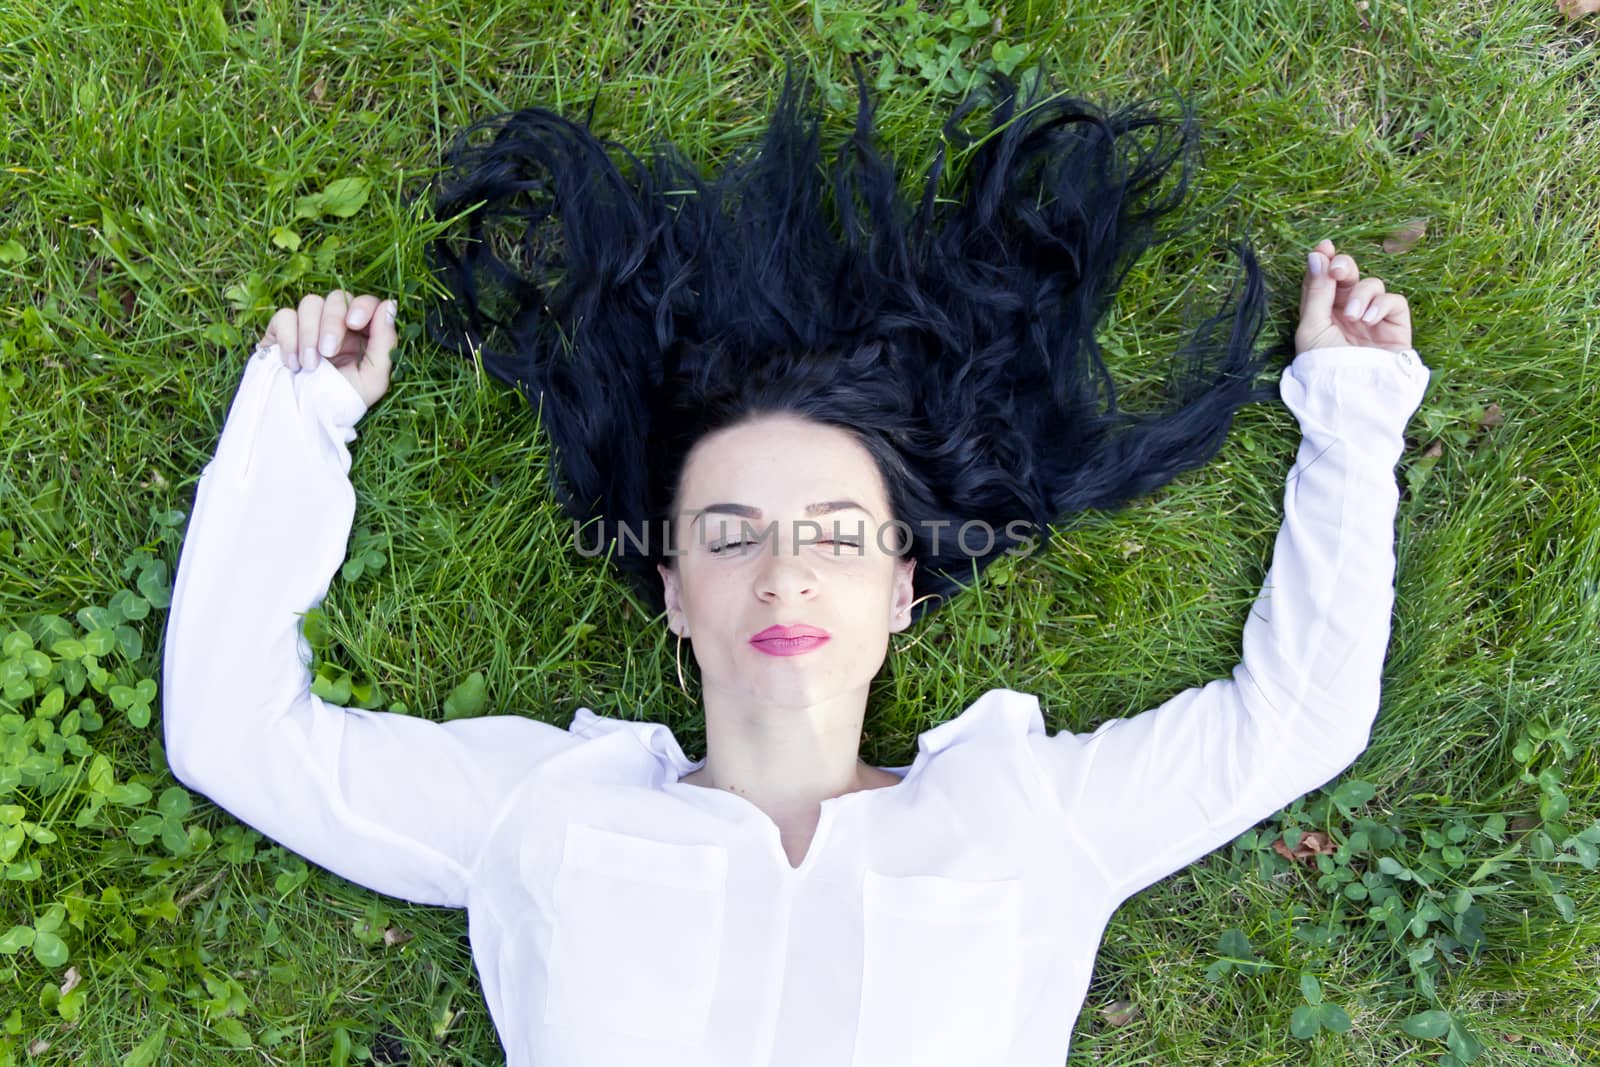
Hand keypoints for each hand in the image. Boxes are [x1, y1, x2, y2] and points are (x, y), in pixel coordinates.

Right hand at [255, 290, 397, 410]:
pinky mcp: (282, 330)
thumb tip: (389, 305)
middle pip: (337, 298)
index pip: (366, 303)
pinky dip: (288, 339)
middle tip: (328, 352)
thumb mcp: (373, 379)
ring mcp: (309, 326)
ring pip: (310, 303)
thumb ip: (385, 342)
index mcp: (363, 335)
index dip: (362, 306)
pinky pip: (284, 316)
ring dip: (309, 334)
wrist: (300, 419)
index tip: (355, 323)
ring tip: (308, 365)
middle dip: (332, 323)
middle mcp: (337, 325)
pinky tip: (292, 363)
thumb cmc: (341, 402)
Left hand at [1295, 239, 1412, 355]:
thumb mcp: (1312, 327)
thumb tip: (1317, 255)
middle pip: (1349, 276)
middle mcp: (1347, 313)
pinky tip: (1369, 320)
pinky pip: (1394, 301)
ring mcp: (1372, 318)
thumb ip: (1316, 291)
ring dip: (1362, 294)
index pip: (1324, 280)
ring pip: (1372, 285)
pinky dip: (1382, 304)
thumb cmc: (1326, 365)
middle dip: (1344, 267)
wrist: (1352, 394)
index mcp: (1323, 312)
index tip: (1323, 247)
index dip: (1324, 261)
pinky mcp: (1395, 326)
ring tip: (1353, 316)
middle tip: (1338, 271)